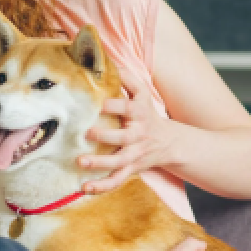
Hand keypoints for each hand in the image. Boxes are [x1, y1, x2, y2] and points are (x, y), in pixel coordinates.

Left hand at [78, 69, 181, 193]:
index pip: (128, 108)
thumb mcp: (142, 93)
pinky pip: (116, 181)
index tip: (100, 104)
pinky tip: (84, 188)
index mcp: (138, 114)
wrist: (169, 142)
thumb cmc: (146, 114)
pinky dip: (101, 187)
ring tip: (81, 162)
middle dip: (106, 137)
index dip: (115, 106)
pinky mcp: (130, 170)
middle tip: (88, 133)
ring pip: (118, 163)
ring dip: (100, 165)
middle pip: (123, 138)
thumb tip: (107, 62)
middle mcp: (137, 136)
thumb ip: (126, 78)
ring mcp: (133, 155)